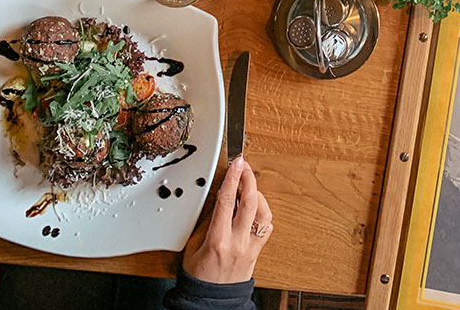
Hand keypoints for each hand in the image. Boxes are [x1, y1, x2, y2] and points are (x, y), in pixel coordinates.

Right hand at [182, 157, 271, 284]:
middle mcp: (238, 242)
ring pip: (264, 212)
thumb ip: (206, 221)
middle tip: (244, 166)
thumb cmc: (199, 276)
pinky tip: (253, 207)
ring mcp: (251, 247)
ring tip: (248, 188)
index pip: (227, 201)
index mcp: (218, 240)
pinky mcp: (258, 251)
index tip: (236, 162)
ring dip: (257, 195)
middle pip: (250, 202)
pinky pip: (266, 226)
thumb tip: (218, 198)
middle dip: (249, 179)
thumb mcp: (193, 246)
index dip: (232, 178)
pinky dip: (262, 212)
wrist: (212, 300)